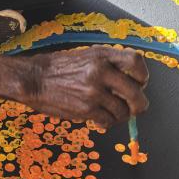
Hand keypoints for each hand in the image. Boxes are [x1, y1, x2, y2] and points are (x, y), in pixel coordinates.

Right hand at [25, 46, 148, 127]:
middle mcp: (100, 71)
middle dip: (139, 104)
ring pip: (123, 111)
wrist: (35, 79)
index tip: (140, 82)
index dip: (142, 75)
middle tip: (136, 108)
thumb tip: (131, 81)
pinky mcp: (86, 109)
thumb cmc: (60, 67)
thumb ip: (109, 64)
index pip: (136, 62)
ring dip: (120, 115)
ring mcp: (94, 91)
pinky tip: (100, 119)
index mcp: (102, 55)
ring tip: (111, 113)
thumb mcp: (86, 55)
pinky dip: (107, 123)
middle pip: (136, 92)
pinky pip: (108, 121)